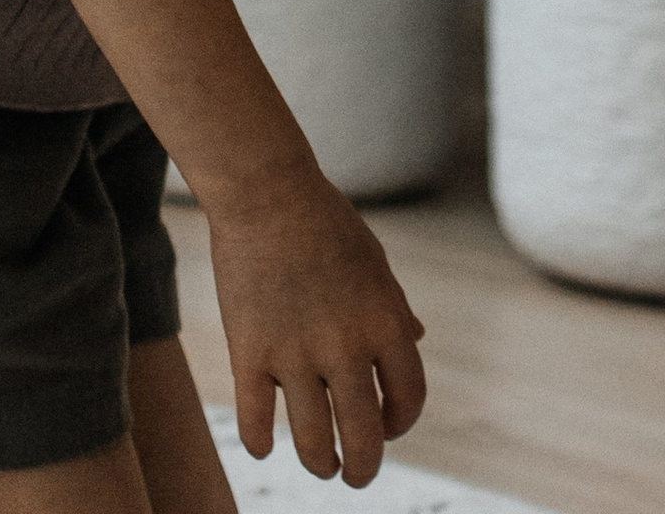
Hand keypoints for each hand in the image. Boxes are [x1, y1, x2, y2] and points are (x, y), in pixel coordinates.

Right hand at [207, 160, 427, 485]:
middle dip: (364, 468)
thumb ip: (394, 308)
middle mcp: (345, 346)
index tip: (388, 429)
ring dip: (320, 463)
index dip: (401, 424)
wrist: (266, 191)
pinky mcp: (249, 353)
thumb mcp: (374, 262)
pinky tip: (266, 444)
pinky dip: (261, 443)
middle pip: (364, 436)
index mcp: (384, 322)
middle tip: (356, 474)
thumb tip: (415, 341)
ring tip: (322, 464)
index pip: (408, 398)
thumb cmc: (325, 222)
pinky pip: (255, 422)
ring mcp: (295, 354)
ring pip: (313, 442)